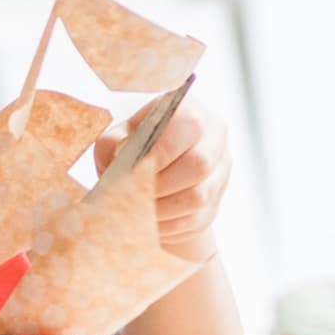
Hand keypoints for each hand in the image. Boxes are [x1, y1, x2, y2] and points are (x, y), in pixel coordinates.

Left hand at [93, 99, 228, 263]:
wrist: (149, 176)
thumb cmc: (131, 151)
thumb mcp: (117, 139)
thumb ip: (114, 141)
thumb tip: (121, 150)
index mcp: (190, 111)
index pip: (190, 124)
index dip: (164, 149)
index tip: (137, 168)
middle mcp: (214, 137)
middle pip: (200, 163)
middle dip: (160, 183)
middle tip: (132, 192)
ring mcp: (220, 172)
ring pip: (198, 195)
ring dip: (162, 207)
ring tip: (136, 208)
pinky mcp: (215, 203)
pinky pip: (195, 219)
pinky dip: (166, 223)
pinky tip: (148, 219)